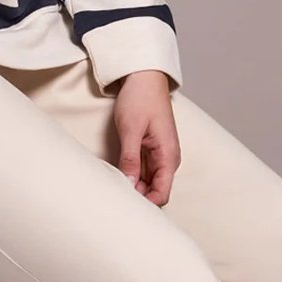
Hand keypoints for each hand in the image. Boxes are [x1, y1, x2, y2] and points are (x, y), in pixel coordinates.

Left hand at [112, 69, 180, 205]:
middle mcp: (167, 160)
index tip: (125, 204)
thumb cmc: (141, 98)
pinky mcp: (149, 151)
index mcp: (168, 156)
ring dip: (133, 187)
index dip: (145, 203)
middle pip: (154, 192)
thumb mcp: (131, 130)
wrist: (144, 77)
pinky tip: (117, 176)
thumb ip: (130, 160)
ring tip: (112, 187)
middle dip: (137, 198)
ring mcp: (158, 156)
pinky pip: (142, 172)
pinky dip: (131, 176)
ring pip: (147, 183)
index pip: (162, 194)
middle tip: (113, 198)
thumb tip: (129, 185)